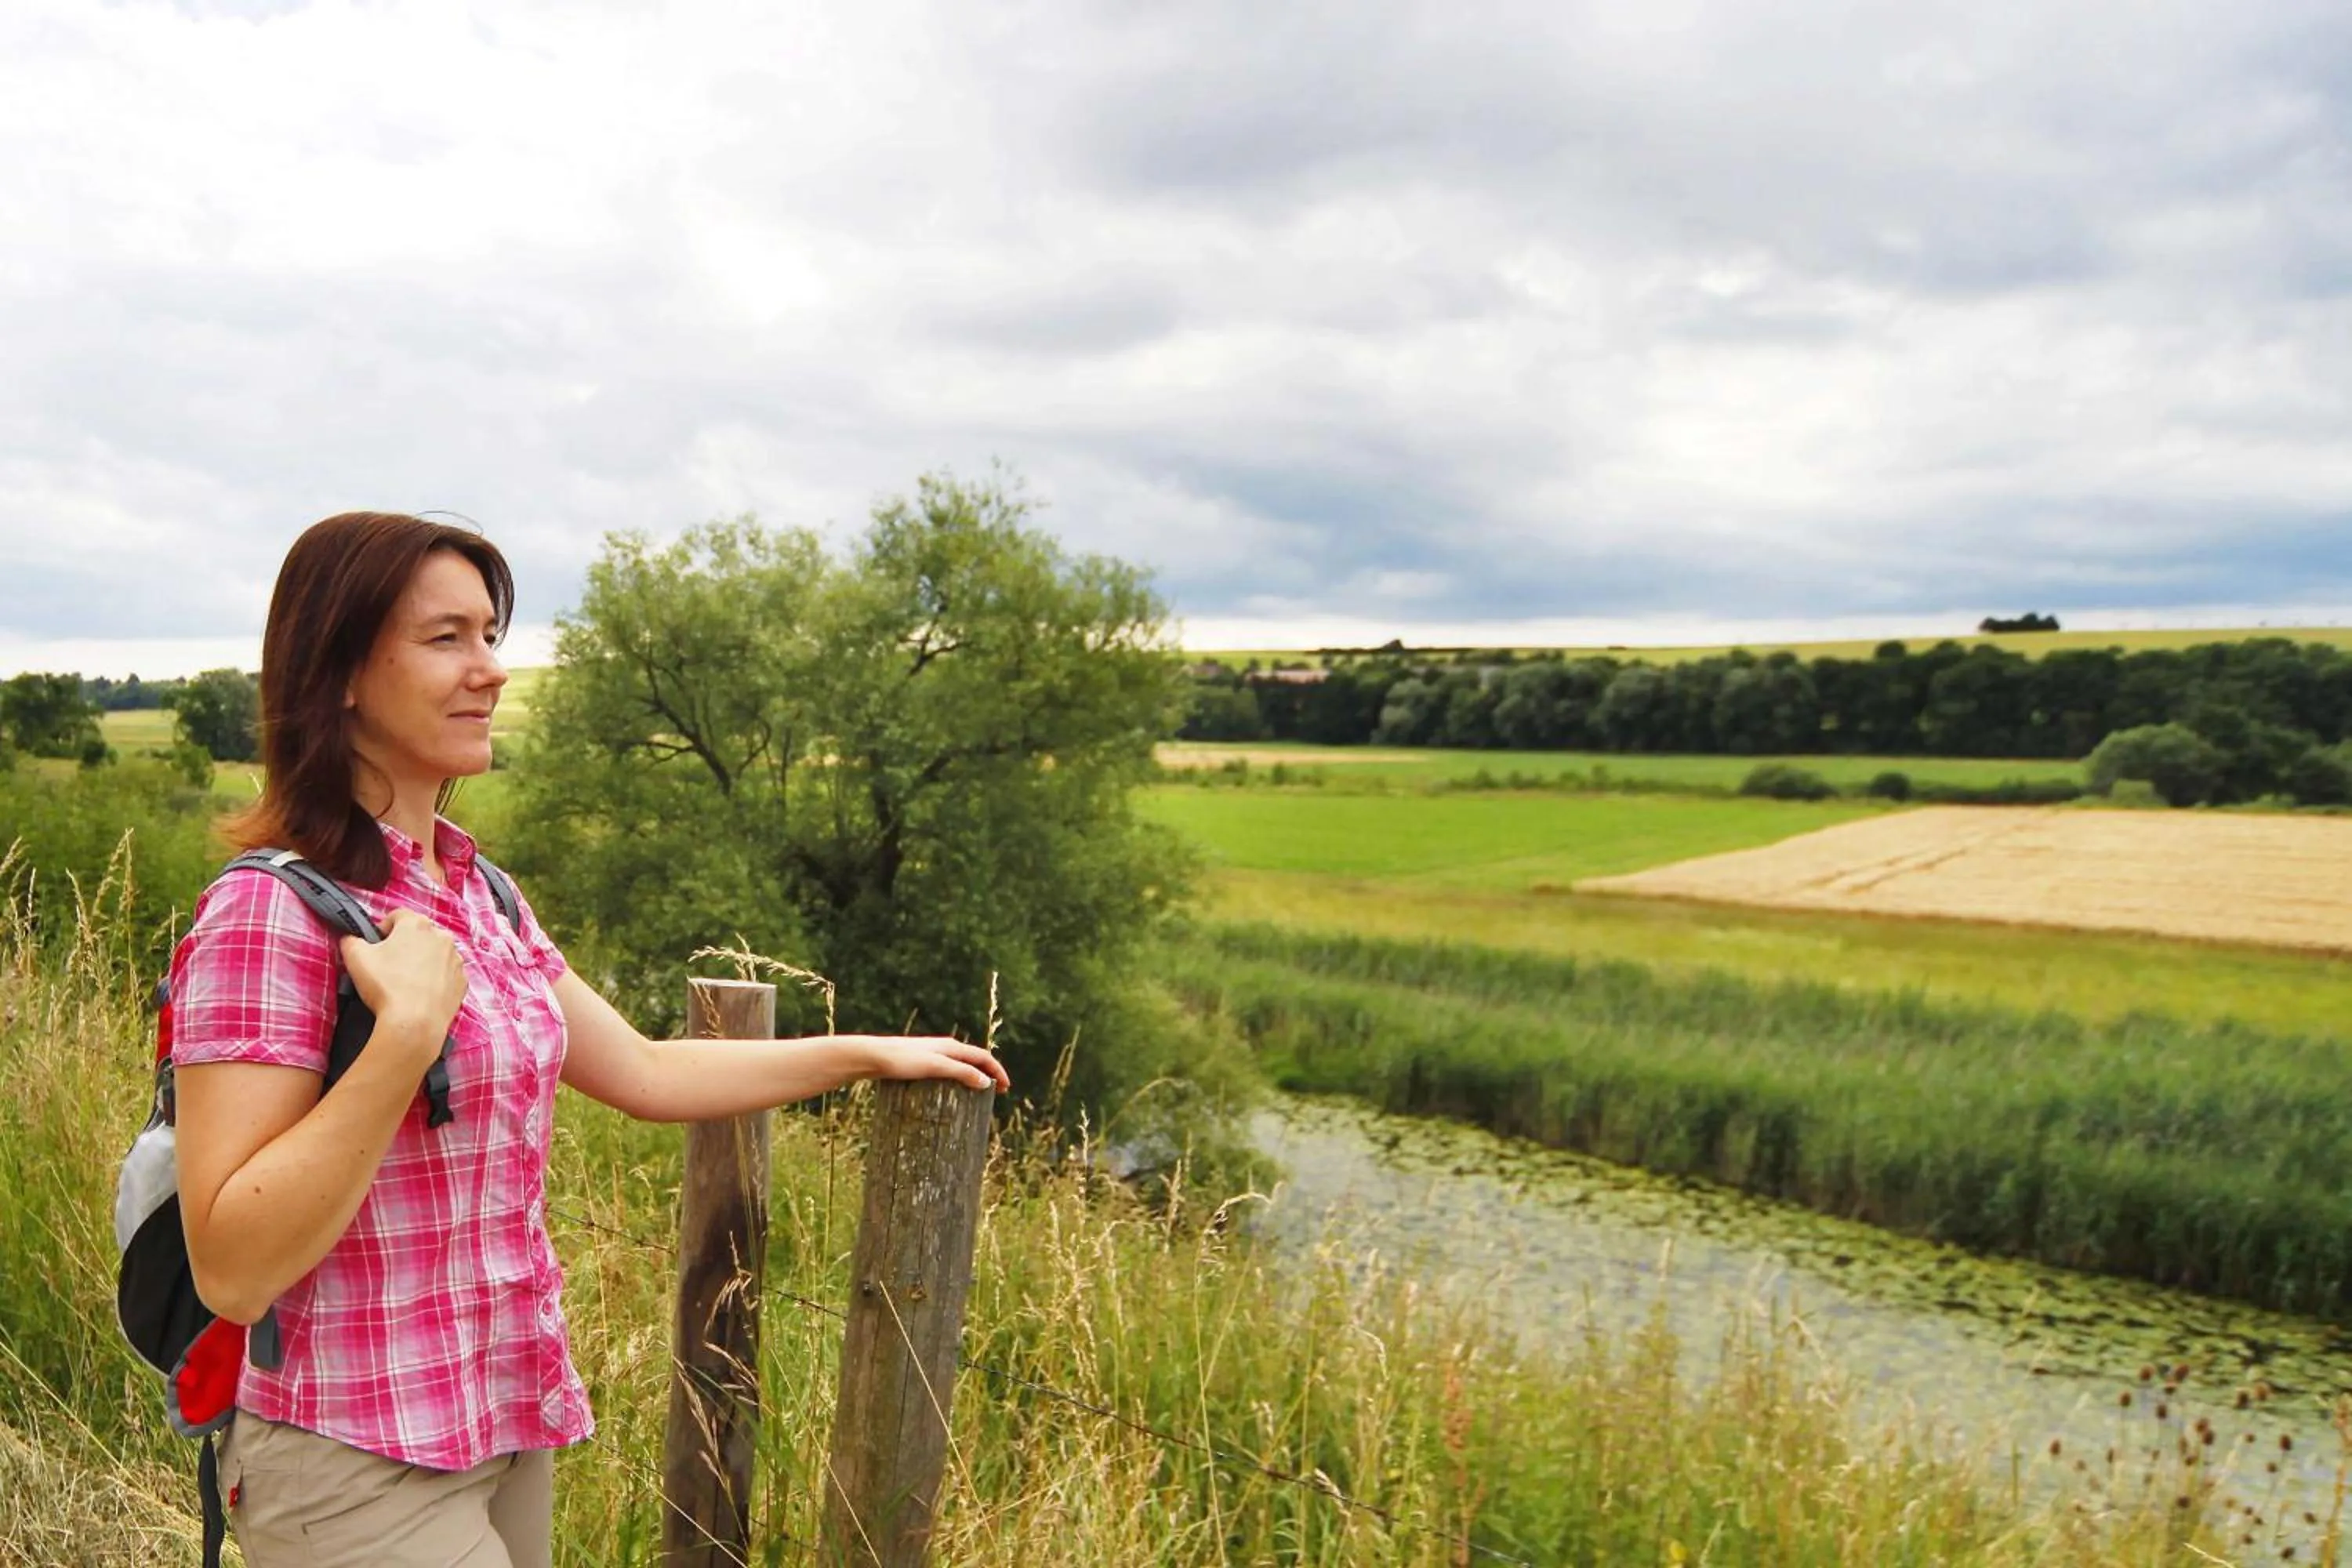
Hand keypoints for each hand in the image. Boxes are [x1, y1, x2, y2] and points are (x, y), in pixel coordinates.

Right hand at [338, 909, 467, 1073]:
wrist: (415, 1022)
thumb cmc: (387, 987)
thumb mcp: (355, 957)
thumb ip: (351, 940)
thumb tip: (351, 939)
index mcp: (417, 924)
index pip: (397, 916)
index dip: (383, 928)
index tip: (376, 944)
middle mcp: (441, 937)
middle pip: (419, 934)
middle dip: (404, 945)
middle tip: (388, 964)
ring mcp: (455, 960)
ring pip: (435, 954)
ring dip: (421, 962)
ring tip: (404, 981)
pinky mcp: (461, 981)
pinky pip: (446, 974)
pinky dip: (435, 979)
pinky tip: (420, 992)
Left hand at [854, 1035, 1011, 1093]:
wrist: (872, 1056)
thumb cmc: (902, 1060)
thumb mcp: (935, 1067)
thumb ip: (960, 1073)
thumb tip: (985, 1082)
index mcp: (951, 1046)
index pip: (983, 1056)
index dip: (997, 1070)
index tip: (1006, 1087)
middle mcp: (944, 1047)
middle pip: (974, 1058)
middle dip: (988, 1072)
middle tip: (997, 1090)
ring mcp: (931, 1054)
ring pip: (960, 1063)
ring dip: (974, 1075)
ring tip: (978, 1091)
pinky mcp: (920, 1062)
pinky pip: (948, 1069)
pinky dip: (958, 1078)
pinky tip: (950, 1090)